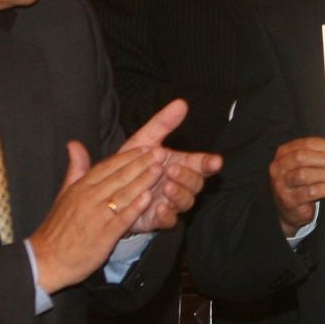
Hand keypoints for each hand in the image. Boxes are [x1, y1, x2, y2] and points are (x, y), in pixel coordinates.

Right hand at [27, 143, 167, 293]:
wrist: (46, 259)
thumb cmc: (58, 227)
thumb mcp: (64, 194)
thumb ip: (75, 169)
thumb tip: (74, 143)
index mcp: (80, 187)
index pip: (107, 166)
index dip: (128, 156)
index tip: (146, 147)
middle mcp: (88, 198)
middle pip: (119, 177)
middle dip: (141, 164)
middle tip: (160, 152)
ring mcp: (96, 217)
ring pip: (123, 195)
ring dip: (143, 181)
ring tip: (160, 169)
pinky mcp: (103, 236)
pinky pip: (122, 219)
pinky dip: (135, 207)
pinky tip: (149, 198)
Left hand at [120, 99, 221, 234]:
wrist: (109, 190)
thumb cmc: (132, 163)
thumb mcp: (145, 140)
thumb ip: (163, 124)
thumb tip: (181, 103)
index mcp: (180, 164)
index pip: (202, 164)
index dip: (210, 162)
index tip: (215, 160)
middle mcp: (180, 184)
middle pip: (196, 183)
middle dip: (187, 177)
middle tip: (172, 170)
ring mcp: (170, 203)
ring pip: (186, 202)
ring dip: (179, 194)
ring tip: (166, 188)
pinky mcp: (158, 220)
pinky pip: (170, 221)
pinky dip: (166, 215)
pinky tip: (158, 208)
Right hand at [270, 137, 324, 234]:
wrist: (291, 208)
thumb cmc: (301, 182)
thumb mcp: (306, 165)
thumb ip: (318, 155)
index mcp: (284, 153)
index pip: (306, 144)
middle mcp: (279, 167)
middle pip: (302, 157)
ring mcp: (281, 184)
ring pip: (303, 174)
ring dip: (322, 174)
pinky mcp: (288, 199)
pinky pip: (308, 192)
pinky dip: (322, 189)